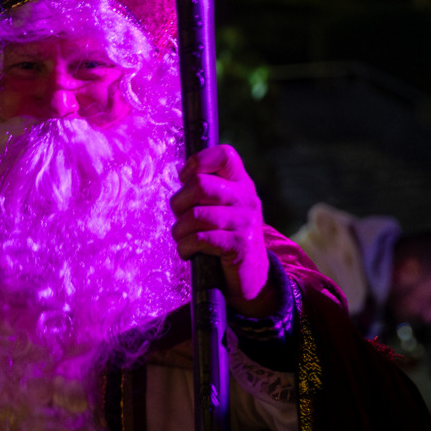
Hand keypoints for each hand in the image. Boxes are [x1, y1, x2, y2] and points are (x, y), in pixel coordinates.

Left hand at [169, 145, 274, 316]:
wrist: (251, 275)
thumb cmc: (226, 235)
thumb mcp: (223, 206)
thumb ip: (207, 189)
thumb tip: (182, 176)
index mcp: (241, 182)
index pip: (224, 155)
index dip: (198, 162)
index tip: (185, 179)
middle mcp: (246, 197)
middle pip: (200, 185)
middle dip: (179, 203)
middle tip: (180, 218)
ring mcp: (245, 221)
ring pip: (195, 215)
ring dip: (179, 231)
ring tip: (182, 239)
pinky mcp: (240, 245)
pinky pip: (200, 239)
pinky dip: (185, 247)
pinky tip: (187, 252)